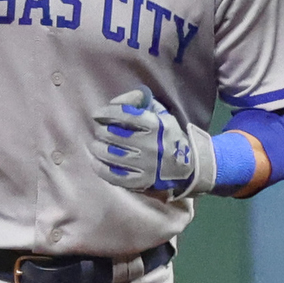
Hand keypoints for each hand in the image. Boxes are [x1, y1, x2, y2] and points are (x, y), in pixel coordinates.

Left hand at [88, 86, 214, 197]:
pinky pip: (115, 176)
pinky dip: (101, 168)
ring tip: (95, 145)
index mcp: (156, 126)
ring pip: (112, 155)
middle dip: (101, 131)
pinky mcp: (142, 181)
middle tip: (98, 131)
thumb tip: (116, 102)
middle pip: (114, 135)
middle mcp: (151, 145)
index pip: (125, 115)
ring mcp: (146, 165)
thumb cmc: (168, 136)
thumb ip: (140, 103)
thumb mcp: (161, 114)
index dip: (106, 113)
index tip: (96, 114)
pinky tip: (95, 161)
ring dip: (98, 148)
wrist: (188, 165)